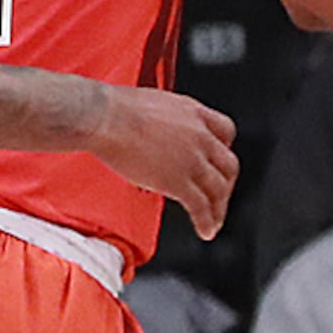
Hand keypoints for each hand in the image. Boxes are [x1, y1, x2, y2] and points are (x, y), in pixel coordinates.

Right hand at [87, 83, 237, 238]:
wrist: (103, 118)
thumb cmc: (115, 108)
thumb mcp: (155, 103)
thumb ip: (168, 119)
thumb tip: (160, 131)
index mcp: (193, 113)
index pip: (226, 132)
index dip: (224, 149)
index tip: (217, 160)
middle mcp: (199, 136)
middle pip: (228, 165)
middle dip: (226, 183)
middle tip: (219, 194)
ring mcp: (192, 160)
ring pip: (219, 189)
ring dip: (219, 208)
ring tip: (215, 220)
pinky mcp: (179, 182)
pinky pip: (201, 207)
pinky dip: (207, 221)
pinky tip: (205, 230)